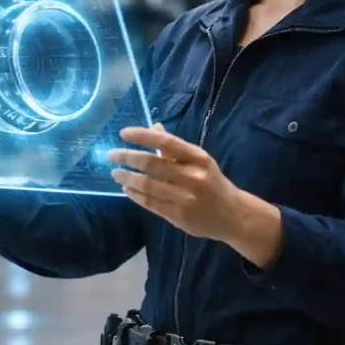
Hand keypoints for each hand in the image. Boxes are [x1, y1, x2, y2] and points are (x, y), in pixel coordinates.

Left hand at [107, 124, 249, 243]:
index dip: (142, 136)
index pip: (165, 143)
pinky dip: (134, 194)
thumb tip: (153, 127)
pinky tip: (126, 188)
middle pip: (152, 164)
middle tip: (111, 155)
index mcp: (198, 158)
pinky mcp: (179, 216)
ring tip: (115, 173)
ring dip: (126, 177)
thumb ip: (174, 147)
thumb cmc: (212, 182)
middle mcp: (193, 177)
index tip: (123, 133)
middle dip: (127, 158)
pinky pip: (150, 203)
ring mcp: (186, 198)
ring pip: (147, 185)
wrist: (233, 215)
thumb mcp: (199, 160)